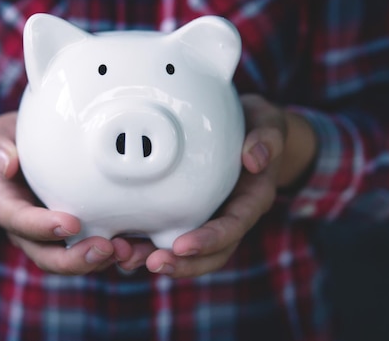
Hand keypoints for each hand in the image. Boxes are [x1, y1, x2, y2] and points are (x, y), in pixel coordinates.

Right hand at [0, 112, 131, 274]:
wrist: (25, 151)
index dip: (42, 228)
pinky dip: (117, 253)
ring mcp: (54, 236)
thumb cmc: (8, 143)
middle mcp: (29, 230)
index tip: (69, 222)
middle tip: (105, 248)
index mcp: (6, 208)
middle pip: (48, 257)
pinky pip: (95, 250)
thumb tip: (6, 163)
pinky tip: (139, 246)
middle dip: (76, 259)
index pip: (19, 223)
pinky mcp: (80, 232)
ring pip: (75, 260)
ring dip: (101, 260)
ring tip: (128, 250)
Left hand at [116, 94, 316, 277]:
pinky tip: (120, 243)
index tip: (183, 245)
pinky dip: (145, 242)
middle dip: (182, 263)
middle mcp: (228, 216)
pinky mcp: (184, 210)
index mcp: (250, 201)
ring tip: (127, 259)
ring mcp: (206, 216)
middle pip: (209, 253)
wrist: (249, 128)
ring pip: (184, 250)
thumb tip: (254, 158)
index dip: (210, 240)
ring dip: (156, 257)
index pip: (233, 228)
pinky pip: (166, 233)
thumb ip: (267, 138)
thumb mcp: (269, 124)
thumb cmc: (258, 126)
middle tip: (153, 264)